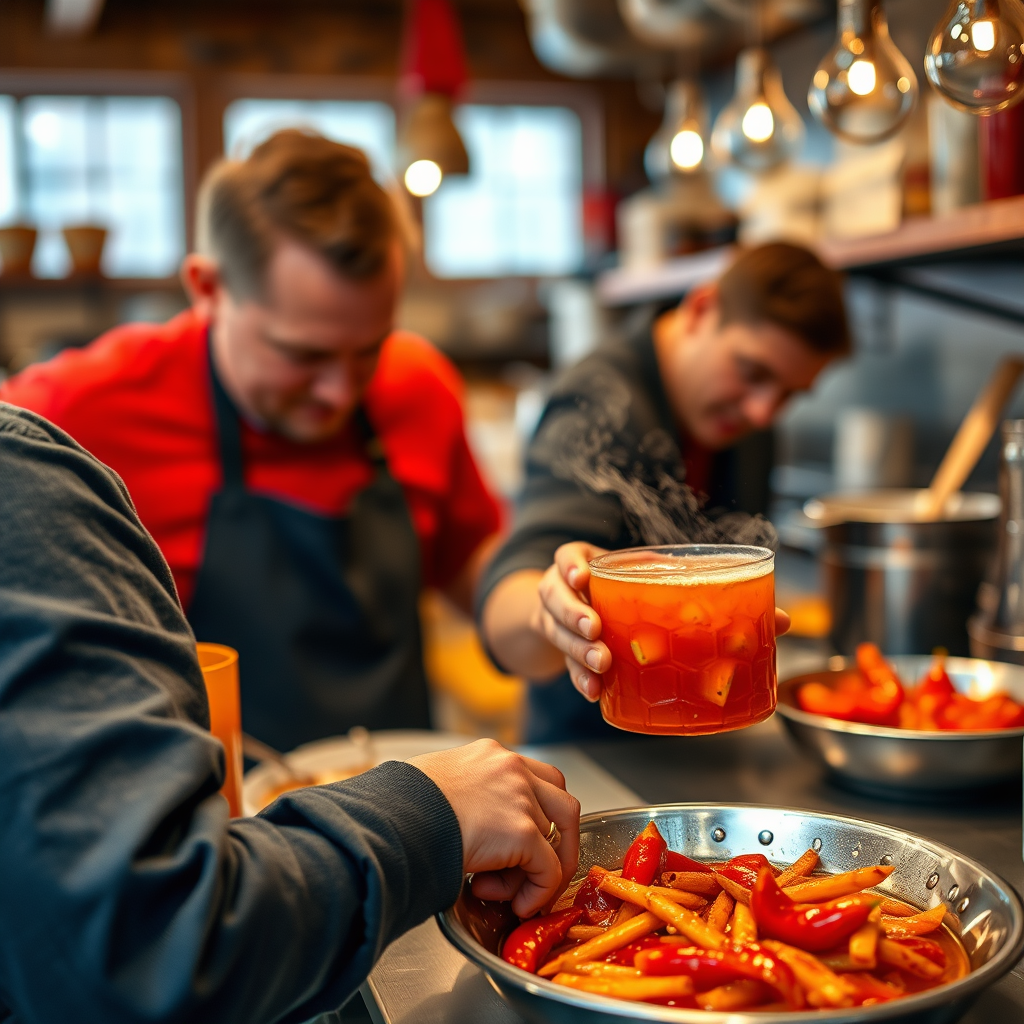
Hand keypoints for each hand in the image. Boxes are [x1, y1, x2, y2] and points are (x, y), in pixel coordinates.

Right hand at [409, 739, 579, 917]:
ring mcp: (520, 797)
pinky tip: (516, 904)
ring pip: (560, 834)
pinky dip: (539, 891)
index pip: (536, 777)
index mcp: (491, 755)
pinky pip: (548, 869)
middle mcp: (512, 768)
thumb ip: (461, 796)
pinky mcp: (520, 832)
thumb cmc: (399, 805)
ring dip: (545, 867)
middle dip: (558, 840)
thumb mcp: (436, 784)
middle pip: (561, 802)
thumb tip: (462, 824)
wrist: (392, 817)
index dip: (538, 813)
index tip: (526, 843)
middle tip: (539, 869)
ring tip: (519, 891)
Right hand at [532, 542, 792, 703]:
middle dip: (575, 617)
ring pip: (558, 635)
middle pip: (556, 601)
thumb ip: (705, 590)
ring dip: (577, 651)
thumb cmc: (630, 593)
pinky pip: (564, 667)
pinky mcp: (562, 653)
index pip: (567, 558)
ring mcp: (558, 623)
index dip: (570, 566)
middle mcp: (564, 591)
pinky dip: (579, 680)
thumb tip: (782, 620)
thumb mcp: (658, 579)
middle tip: (596, 631)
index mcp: (584, 564)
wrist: (579, 611)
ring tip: (602, 665)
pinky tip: (595, 691)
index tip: (583, 576)